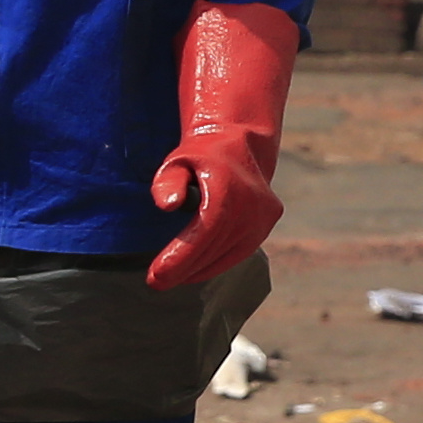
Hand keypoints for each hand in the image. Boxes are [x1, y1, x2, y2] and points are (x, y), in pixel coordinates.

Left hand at [145, 1, 299, 291]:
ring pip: (229, 255)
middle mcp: (252, 206)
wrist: (238, 140)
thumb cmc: (199, 152)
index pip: (202, 236)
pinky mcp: (267, 222)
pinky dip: (217, 263)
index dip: (178, 259)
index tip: (155, 277)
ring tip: (173, 278)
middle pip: (214, 250)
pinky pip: (240, 251)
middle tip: (157, 283)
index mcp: (229, 190)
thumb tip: (167, 206)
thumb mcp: (176, 160)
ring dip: (199, 270)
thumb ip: (167, 182)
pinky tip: (195, 270)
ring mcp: (264, 216)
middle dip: (184, 270)